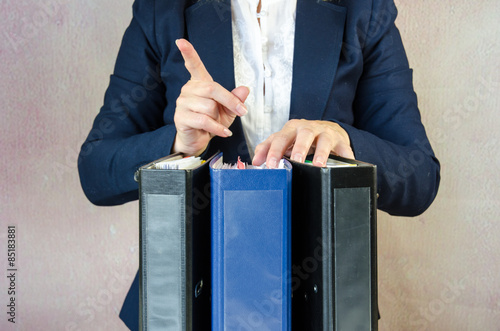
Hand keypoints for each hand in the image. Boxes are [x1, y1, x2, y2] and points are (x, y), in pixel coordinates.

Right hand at [173, 38, 249, 155]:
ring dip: (219, 119)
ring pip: (208, 106)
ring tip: (217, 124)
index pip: (194, 65)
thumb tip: (245, 89)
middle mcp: (189, 90)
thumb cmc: (212, 122)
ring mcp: (182, 103)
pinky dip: (217, 128)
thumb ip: (235, 100)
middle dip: (230, 101)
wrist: (199, 141)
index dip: (188, 53)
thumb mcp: (228, 111)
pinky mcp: (181, 117)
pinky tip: (223, 133)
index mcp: (199, 84)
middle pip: (212, 88)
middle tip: (242, 112)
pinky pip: (204, 120)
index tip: (181, 41)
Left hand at [252, 119, 354, 167]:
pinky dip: (345, 155)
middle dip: (299, 149)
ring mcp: (325, 133)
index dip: (274, 151)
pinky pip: (343, 148)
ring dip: (320, 152)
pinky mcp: (339, 140)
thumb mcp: (284, 140)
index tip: (269, 164)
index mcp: (291, 128)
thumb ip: (268, 148)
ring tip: (317, 165)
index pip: (280, 138)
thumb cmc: (302, 137)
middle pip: (303, 135)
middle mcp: (308, 128)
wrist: (327, 130)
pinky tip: (345, 162)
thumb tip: (256, 161)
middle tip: (295, 161)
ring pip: (323, 140)